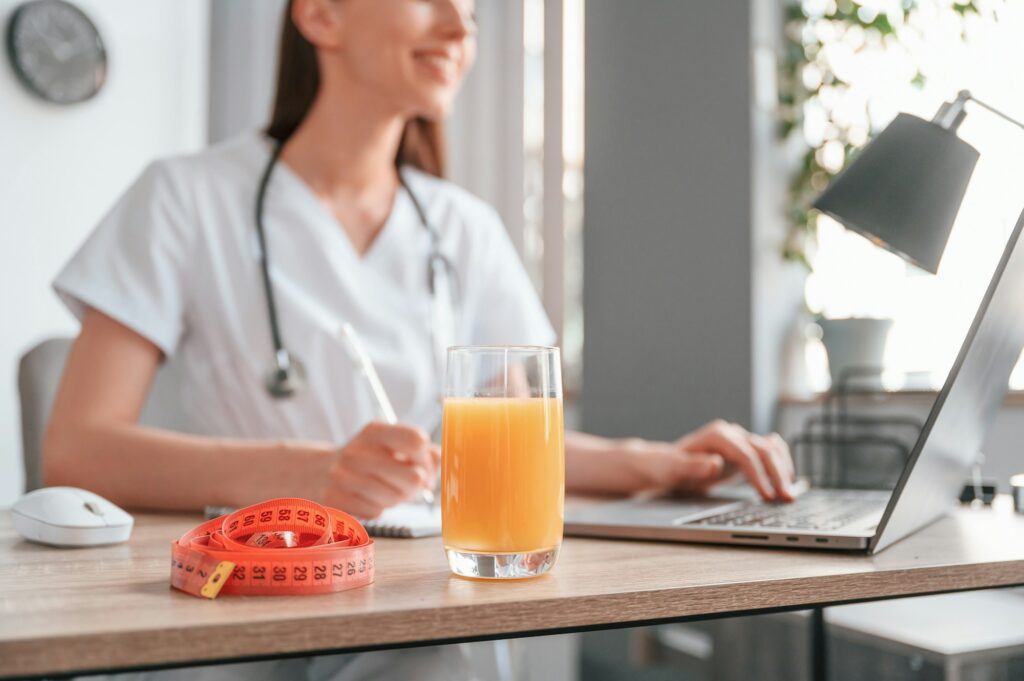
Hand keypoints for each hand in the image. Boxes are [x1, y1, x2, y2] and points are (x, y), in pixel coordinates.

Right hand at [322, 422, 440, 518]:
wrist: (319, 473)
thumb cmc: (368, 461)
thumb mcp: (391, 445)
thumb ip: (423, 450)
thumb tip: (440, 462)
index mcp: (375, 431)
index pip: (416, 440)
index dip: (426, 459)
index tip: (423, 467)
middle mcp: (357, 450)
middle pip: (411, 475)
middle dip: (416, 486)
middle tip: (409, 486)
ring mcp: (342, 475)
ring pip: (394, 498)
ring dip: (398, 499)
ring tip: (389, 492)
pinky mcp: (334, 498)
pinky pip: (375, 512)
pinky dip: (378, 509)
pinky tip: (370, 500)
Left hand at [674, 419, 795, 501]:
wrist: (667, 464)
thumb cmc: (668, 467)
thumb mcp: (673, 469)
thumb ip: (692, 466)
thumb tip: (716, 463)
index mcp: (716, 435)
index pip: (746, 454)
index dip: (758, 475)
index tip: (766, 496)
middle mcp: (731, 434)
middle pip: (764, 450)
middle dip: (777, 474)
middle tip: (786, 499)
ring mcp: (740, 441)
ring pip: (772, 449)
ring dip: (784, 470)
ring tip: (790, 495)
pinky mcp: (745, 451)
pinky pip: (771, 452)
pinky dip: (781, 465)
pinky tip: (787, 482)